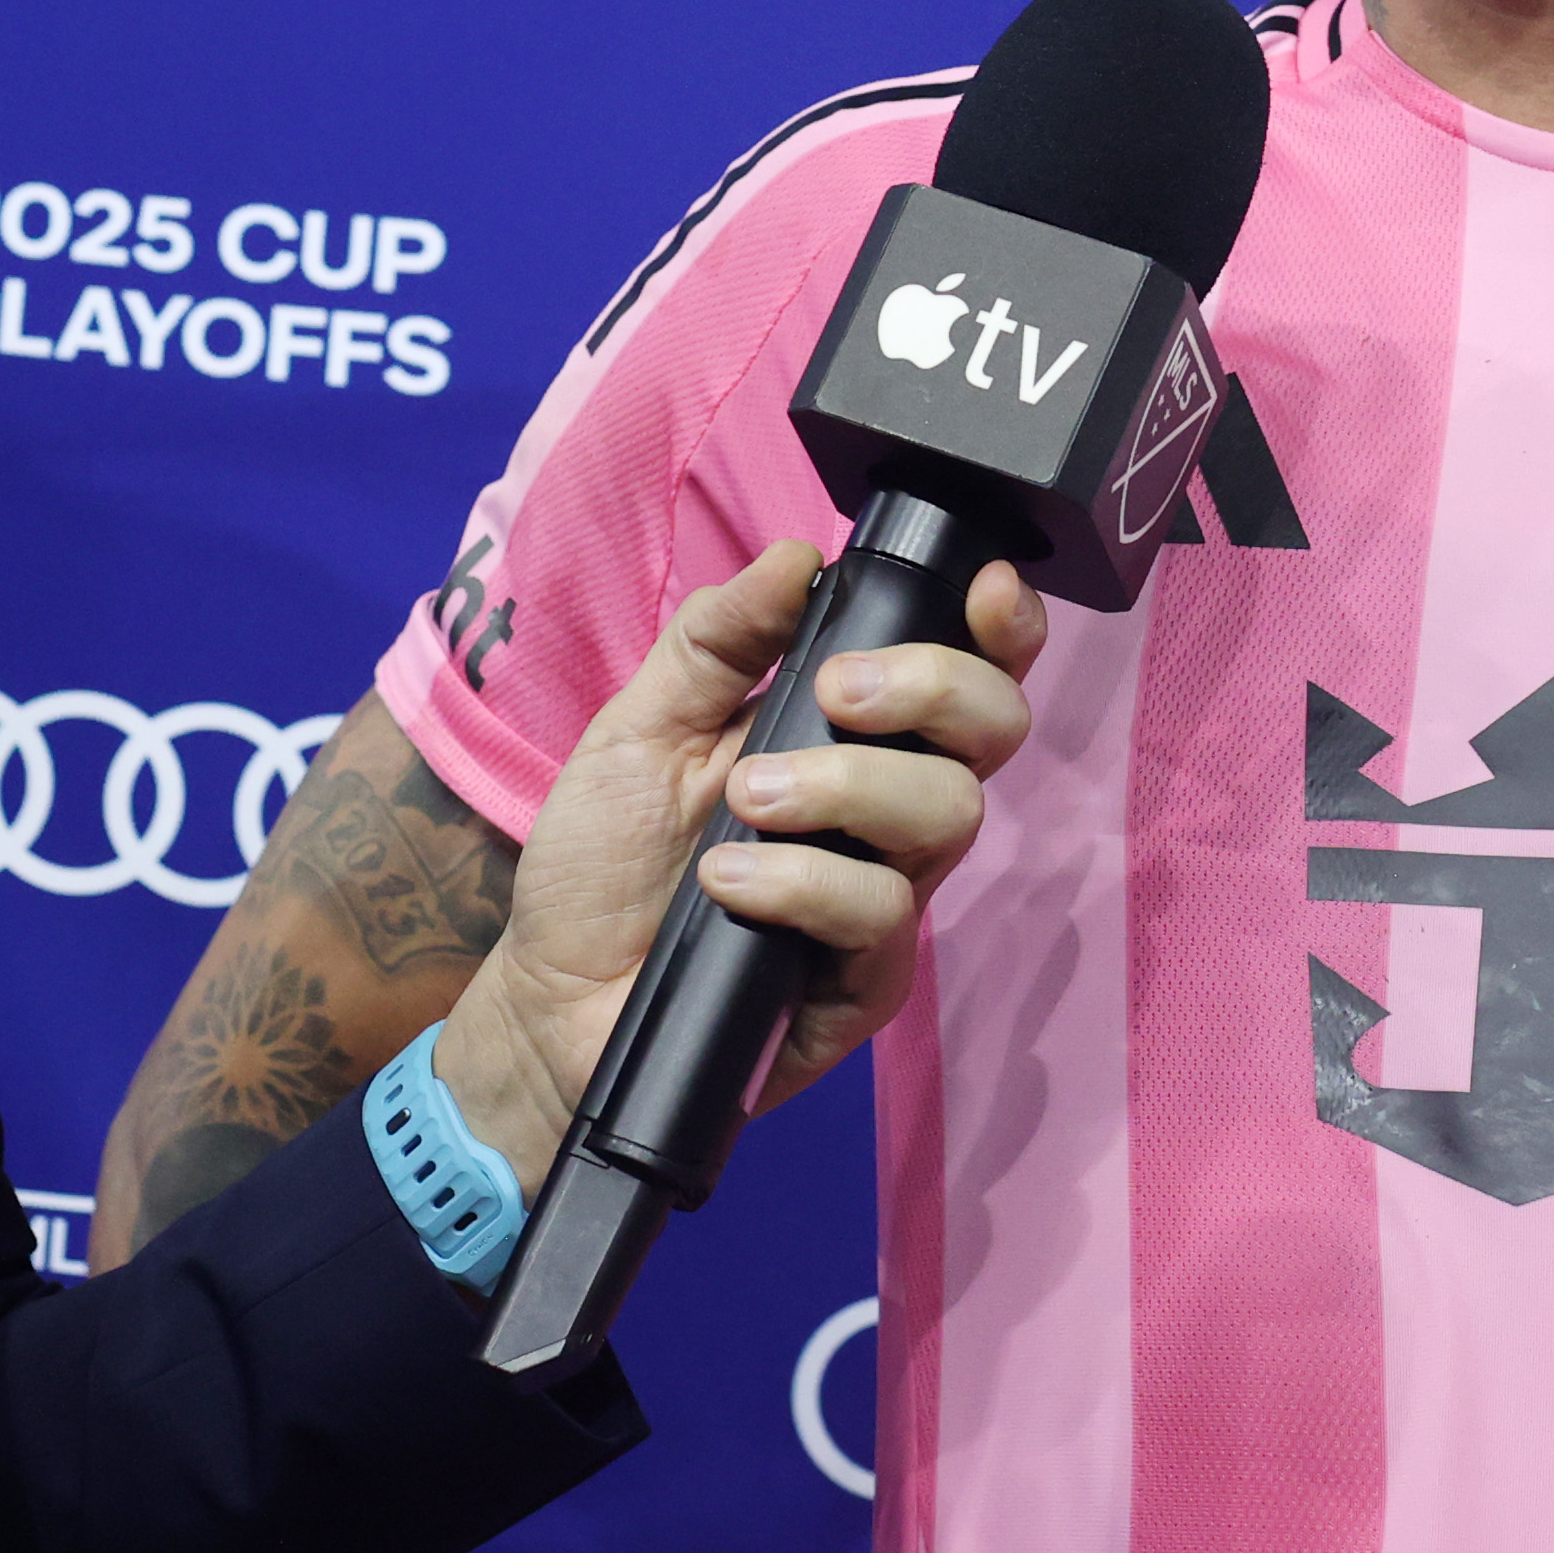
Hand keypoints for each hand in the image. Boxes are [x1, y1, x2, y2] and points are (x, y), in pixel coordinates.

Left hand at [428, 541, 1043, 1174]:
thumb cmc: (604, 859)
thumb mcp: (640, 726)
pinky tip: (725, 885)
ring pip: (948, 815)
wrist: (552, 996)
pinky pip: (881, 913)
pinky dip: (800, 884)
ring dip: (848, 786)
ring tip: (747, 800)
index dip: (1000, 628)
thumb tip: (797, 557)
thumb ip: (716, 641)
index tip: (978, 591)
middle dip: (932, 686)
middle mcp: (887, 812)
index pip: (966, 673)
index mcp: (852, 738)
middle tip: (832, 693)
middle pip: (991, 732)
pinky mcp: (866, 983)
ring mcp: (885, 897)